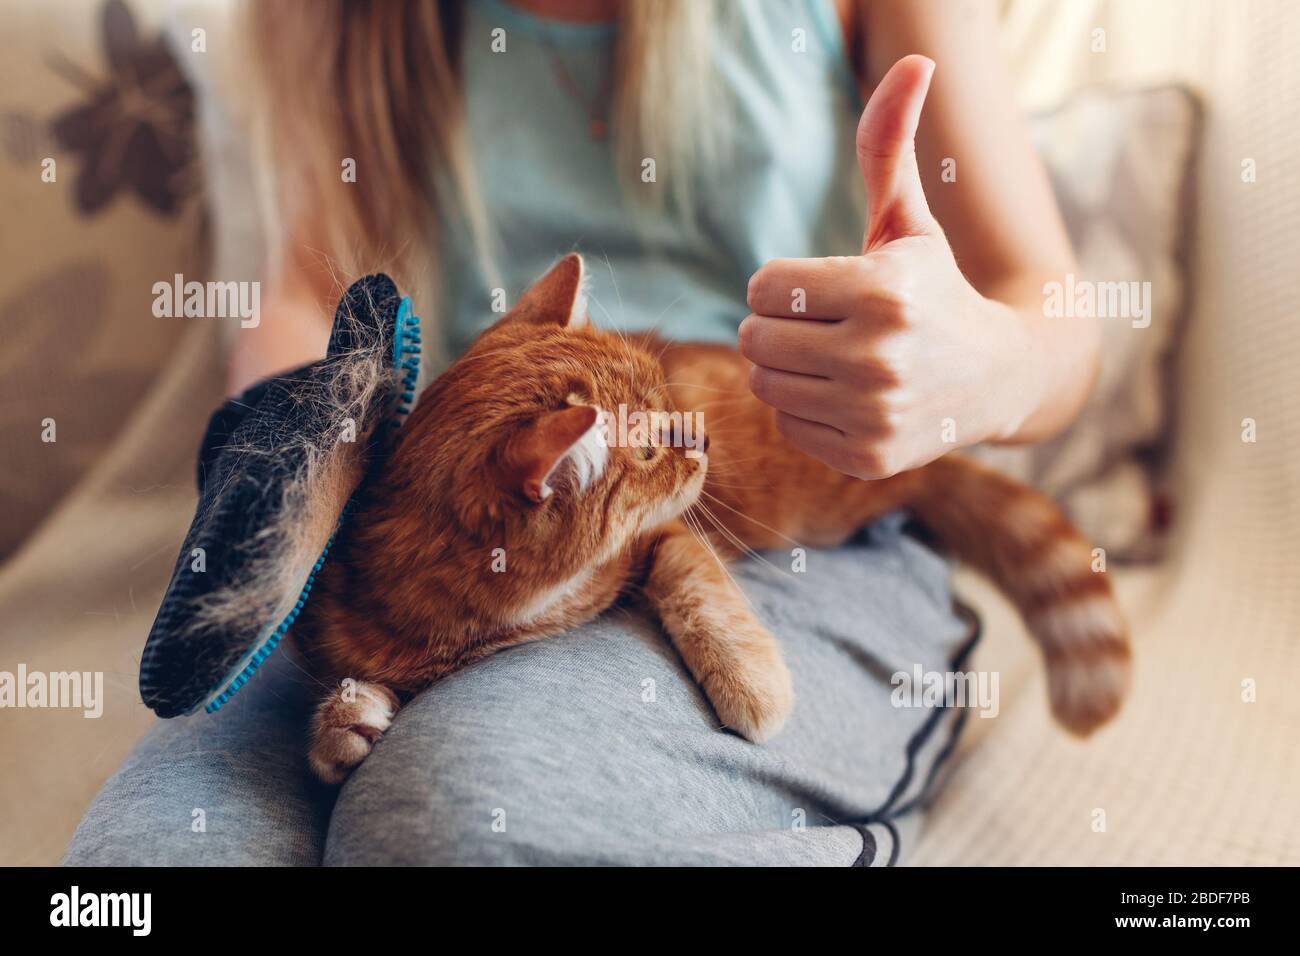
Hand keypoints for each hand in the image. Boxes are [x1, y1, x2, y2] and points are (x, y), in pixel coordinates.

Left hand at [739, 55, 1041, 479]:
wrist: (999, 376)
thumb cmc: (937, 288)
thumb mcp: (911, 221)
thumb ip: (889, 147)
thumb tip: (914, 61)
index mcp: (883, 289)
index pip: (761, 286)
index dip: (782, 282)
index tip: (822, 287)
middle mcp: (878, 355)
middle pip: (754, 337)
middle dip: (778, 324)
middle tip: (823, 324)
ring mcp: (874, 413)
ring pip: (764, 382)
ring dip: (787, 366)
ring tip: (834, 357)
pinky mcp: (869, 458)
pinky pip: (787, 424)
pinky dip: (806, 409)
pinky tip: (850, 396)